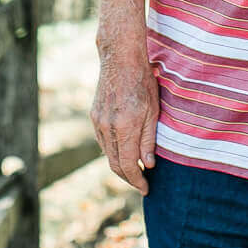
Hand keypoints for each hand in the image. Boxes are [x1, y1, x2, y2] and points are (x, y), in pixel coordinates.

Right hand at [90, 45, 159, 193]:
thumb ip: (148, 140)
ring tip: (136, 171)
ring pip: (108, 154)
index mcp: (124, 127)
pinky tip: (124, 151)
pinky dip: (113, 152)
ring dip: (121, 166)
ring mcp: (98, 122)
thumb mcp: (153, 111)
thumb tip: (148, 164)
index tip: (146, 188)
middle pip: (115, 164)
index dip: (137, 180)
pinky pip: (103, 142)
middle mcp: (108, 128)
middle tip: (142, 184)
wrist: (120, 59)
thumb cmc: (142, 82)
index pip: (128, 165)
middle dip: (129, 178)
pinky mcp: (94, 117)